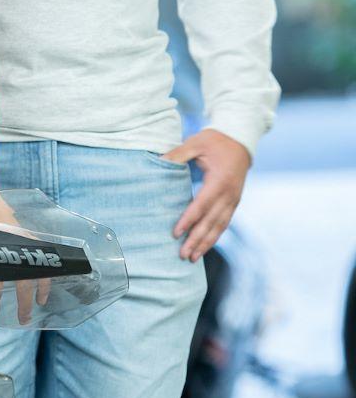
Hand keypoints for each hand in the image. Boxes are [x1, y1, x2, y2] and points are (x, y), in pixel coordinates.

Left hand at [0, 165, 47, 323]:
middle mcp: (6, 243)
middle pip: (17, 279)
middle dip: (19, 302)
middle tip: (19, 319)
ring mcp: (17, 238)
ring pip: (31, 269)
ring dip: (34, 292)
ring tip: (34, 309)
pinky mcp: (22, 234)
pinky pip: (37, 256)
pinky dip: (42, 274)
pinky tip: (43, 289)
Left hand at [168, 128, 251, 262]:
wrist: (240, 139)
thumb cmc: (215, 141)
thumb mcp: (195, 143)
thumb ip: (177, 154)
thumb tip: (158, 162)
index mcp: (219, 181)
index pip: (201, 206)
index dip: (188, 220)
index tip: (176, 233)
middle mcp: (229, 194)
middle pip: (211, 222)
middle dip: (197, 240)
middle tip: (183, 255)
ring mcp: (233, 200)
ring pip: (220, 226)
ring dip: (206, 243)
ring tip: (193, 257)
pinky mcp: (234, 202)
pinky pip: (224, 222)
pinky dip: (214, 235)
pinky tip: (205, 245)